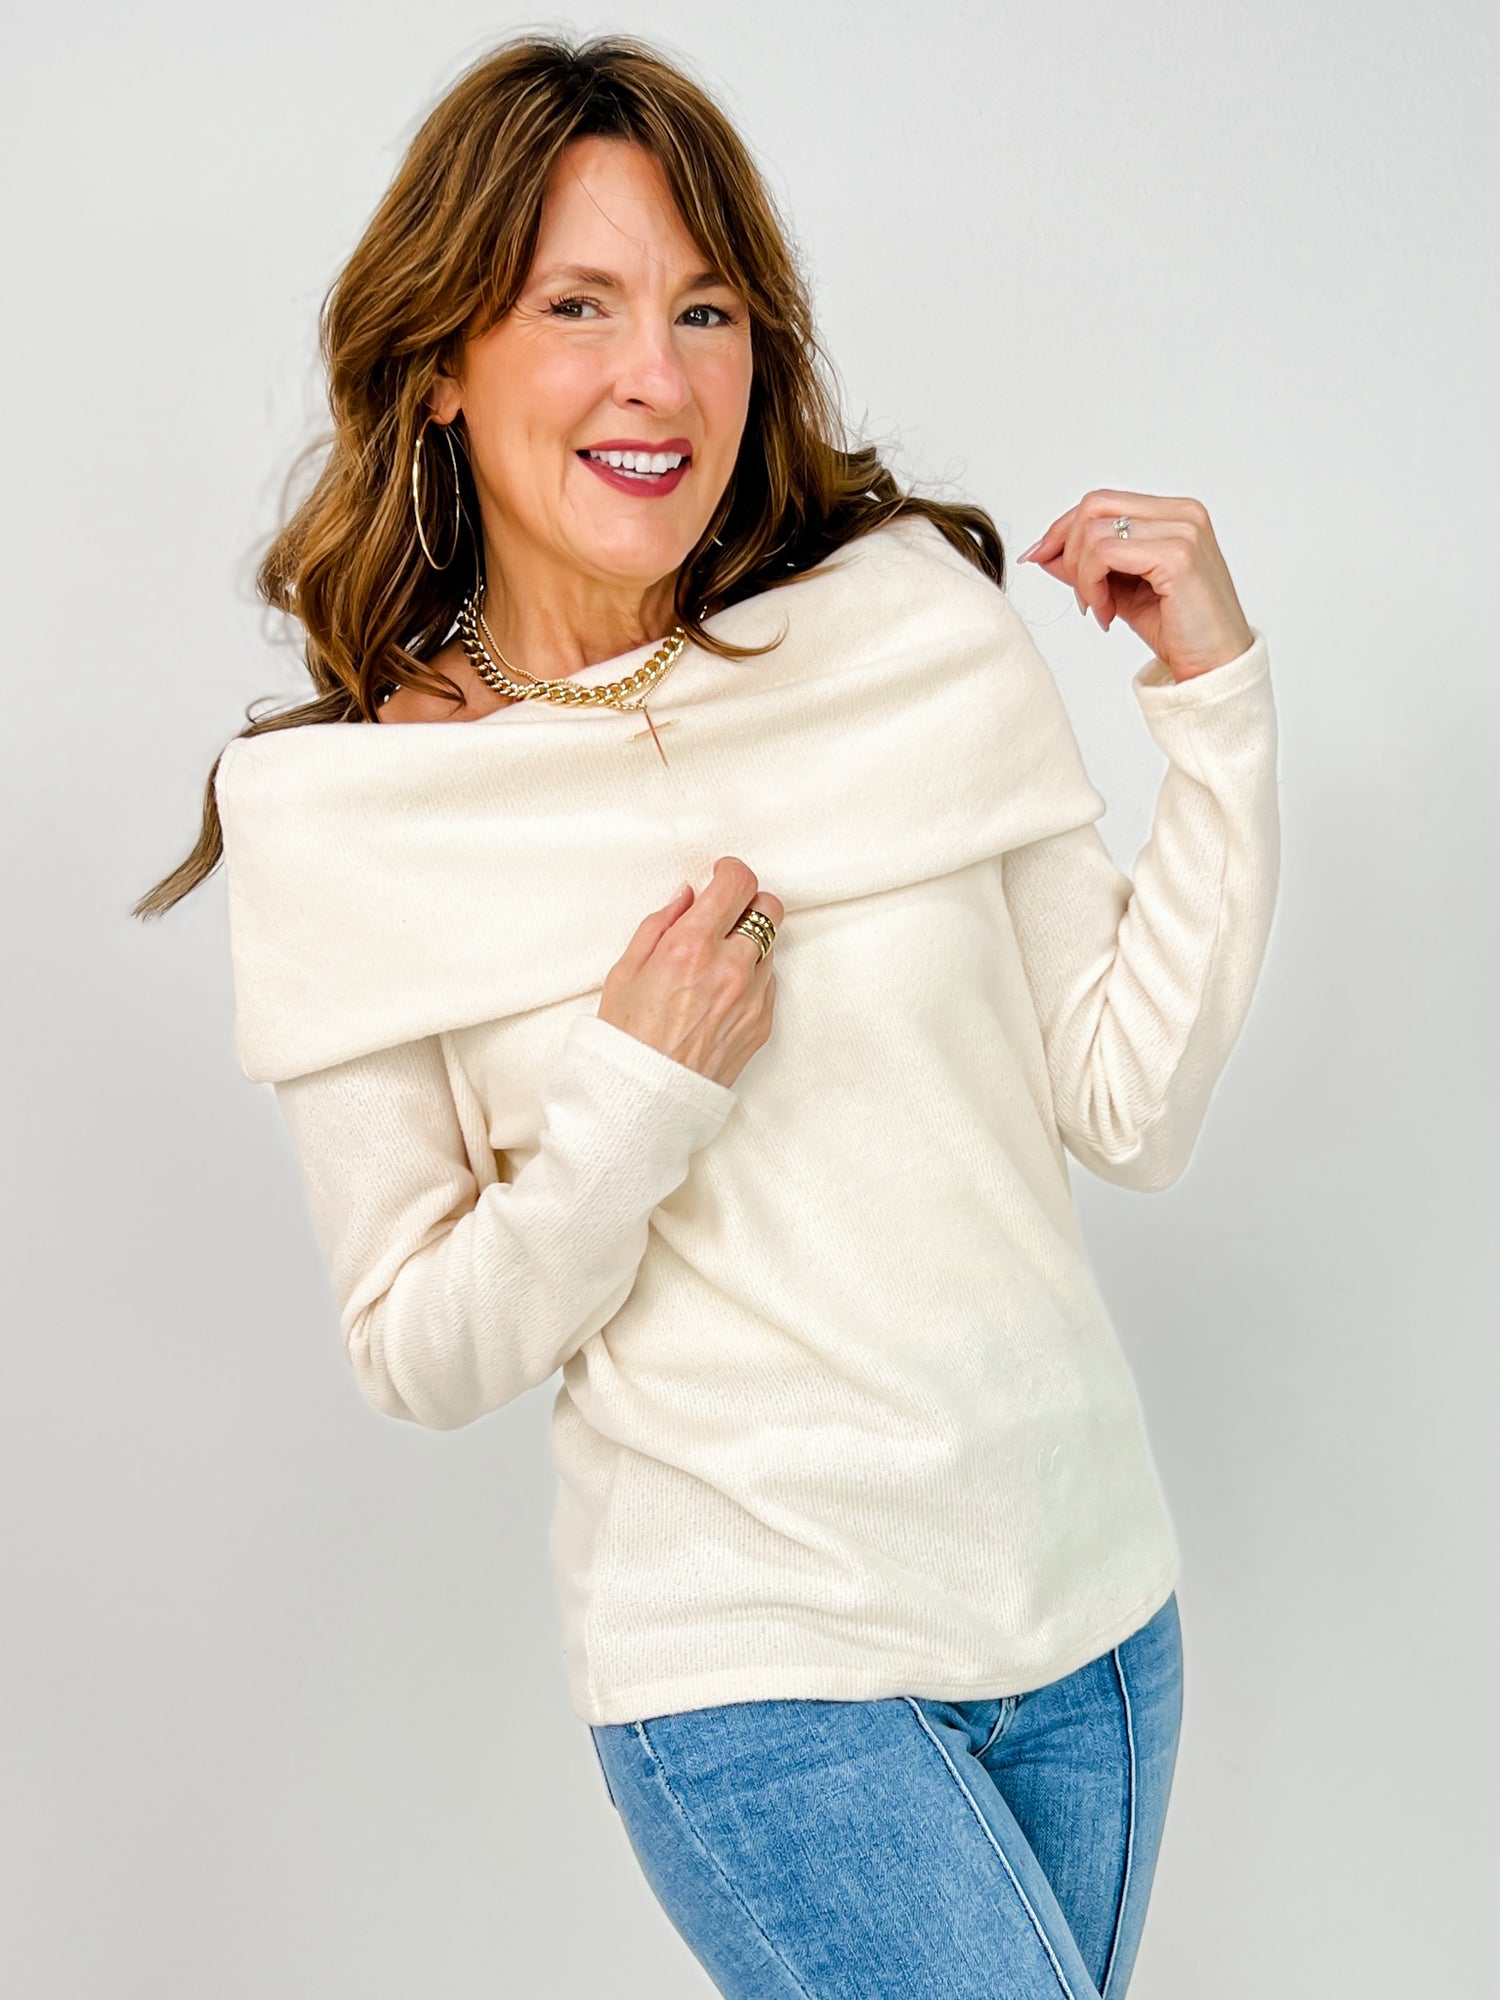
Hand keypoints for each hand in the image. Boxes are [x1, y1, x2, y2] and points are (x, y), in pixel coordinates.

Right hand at [598, 857, 782, 1089]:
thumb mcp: (625, 970)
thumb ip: (660, 924)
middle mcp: (729, 968)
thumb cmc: (627, 1037)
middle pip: (769, 907)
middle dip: (750, 901)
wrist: (645, 1097)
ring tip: (716, 961)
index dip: (731, 872)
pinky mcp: (762, 1023)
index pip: (737, 885)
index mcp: (690, 948)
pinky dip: (750, 976)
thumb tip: (686, 897)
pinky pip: (768, 982)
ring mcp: (751, 997)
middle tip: (727, 911)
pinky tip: (721, 992)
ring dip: (749, 942)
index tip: (722, 875)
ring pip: (771, 945)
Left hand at [1019, 488, 1255, 681]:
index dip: (1064, 529)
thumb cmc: (1178, 631)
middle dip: (1069, 550)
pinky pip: (1105, 553)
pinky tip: (1107, 612)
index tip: (1040, 559)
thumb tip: (1045, 552)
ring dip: (1083, 576)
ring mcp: (1183, 530)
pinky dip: (1092, 584)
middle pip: (1094, 505)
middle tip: (1081, 596)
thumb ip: (1089, 566)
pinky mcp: (1177, 556)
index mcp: (1174, 514)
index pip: (1103, 502)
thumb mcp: (1121, 591)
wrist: (1215, 667)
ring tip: (1101, 609)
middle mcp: (1182, 513)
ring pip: (1095, 529)